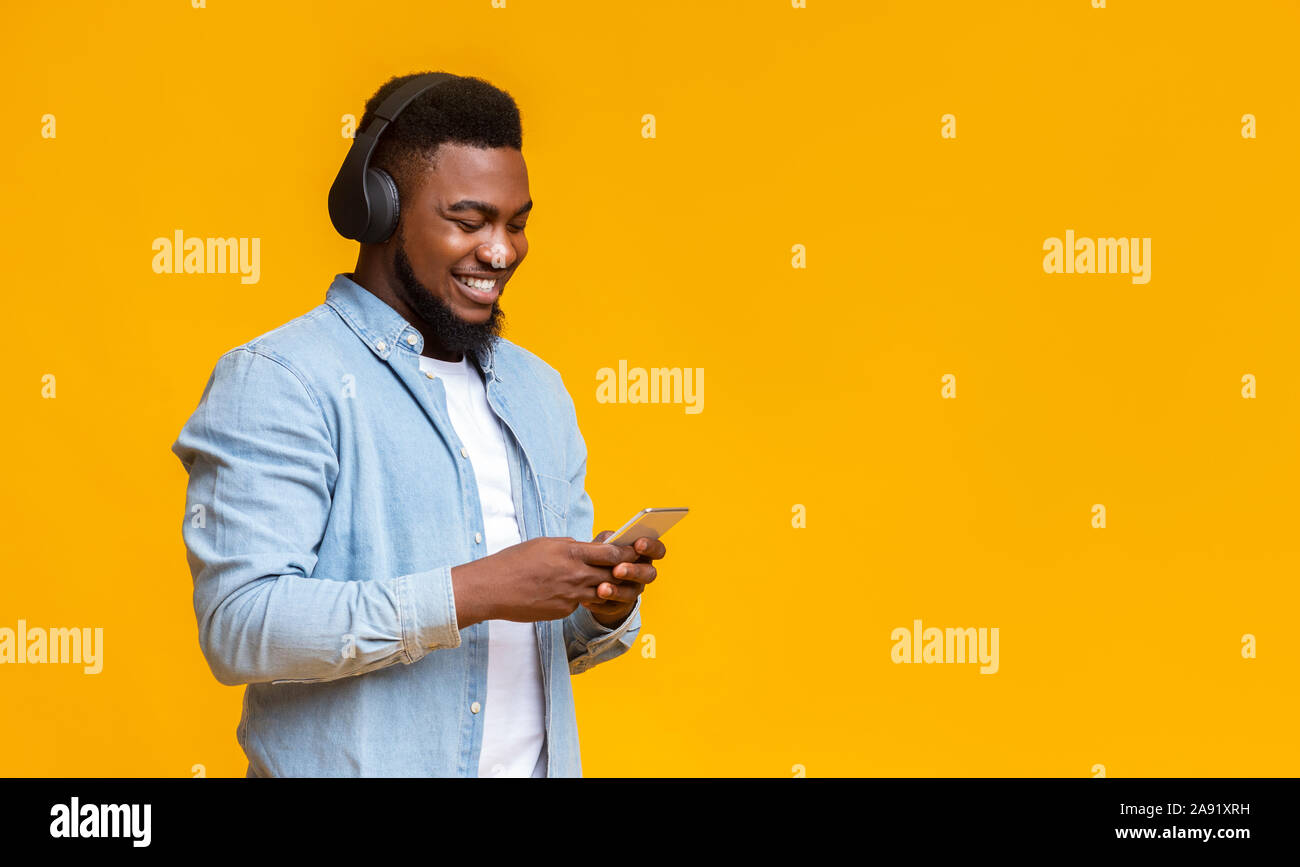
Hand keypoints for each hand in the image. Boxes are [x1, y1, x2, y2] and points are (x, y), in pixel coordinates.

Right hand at [450, 536, 645, 626]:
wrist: (493, 589)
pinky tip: (568, 593)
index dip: (626, 553)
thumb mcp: (545, 544)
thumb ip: (569, 546)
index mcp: (571, 553)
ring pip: (601, 592)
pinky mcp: (563, 611)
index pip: (612, 554)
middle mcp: (576, 575)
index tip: (631, 552)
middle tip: (629, 569)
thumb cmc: (515, 561)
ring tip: (604, 582)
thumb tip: (584, 547)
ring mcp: (571, 596)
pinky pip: (580, 604)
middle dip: (623, 572)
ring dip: (605, 587)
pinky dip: (580, 598)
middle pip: (613, 574)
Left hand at [581, 531, 666, 627]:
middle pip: (649, 574)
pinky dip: (601, 604)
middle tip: (617, 570)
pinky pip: (613, 607)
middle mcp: (643, 573)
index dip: (651, 547)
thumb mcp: (605, 544)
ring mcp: (633, 591)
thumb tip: (610, 541)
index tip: (638, 545)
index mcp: (644, 554)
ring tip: (601, 589)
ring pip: (631, 594)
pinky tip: (589, 599)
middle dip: (634, 572)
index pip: (658, 550)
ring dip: (616, 591)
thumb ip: (609, 540)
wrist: (594, 578)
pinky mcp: (619, 606)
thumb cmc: (603, 555)